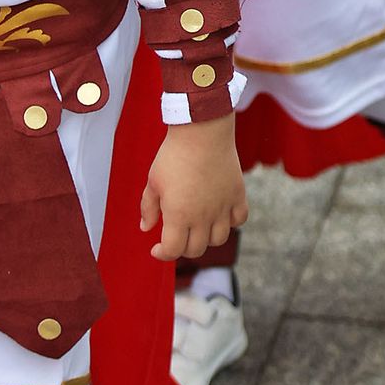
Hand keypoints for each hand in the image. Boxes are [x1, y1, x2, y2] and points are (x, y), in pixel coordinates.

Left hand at [141, 116, 247, 261]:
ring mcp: (222, 207)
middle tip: (176, 235)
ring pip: (219, 239)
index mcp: (179, 215)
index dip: (162, 253)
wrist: (201, 130)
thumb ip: (148, 208)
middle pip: (196, 249)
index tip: (156, 248)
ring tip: (197, 226)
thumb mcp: (153, 181)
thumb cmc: (173, 155)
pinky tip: (219, 214)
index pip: (173, 250)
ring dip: (206, 238)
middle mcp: (203, 216)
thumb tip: (145, 228)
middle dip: (182, 247)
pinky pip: (239, 219)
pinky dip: (230, 222)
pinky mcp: (237, 195)